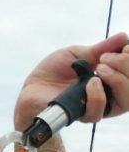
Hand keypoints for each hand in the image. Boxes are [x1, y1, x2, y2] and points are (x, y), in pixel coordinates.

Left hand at [14, 32, 128, 129]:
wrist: (32, 86)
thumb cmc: (54, 71)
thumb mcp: (78, 54)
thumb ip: (101, 49)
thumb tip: (123, 37)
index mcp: (109, 80)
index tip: (124, 48)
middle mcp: (107, 95)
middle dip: (127, 67)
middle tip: (110, 57)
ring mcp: (95, 106)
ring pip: (124, 102)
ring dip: (118, 80)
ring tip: (101, 68)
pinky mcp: (80, 115)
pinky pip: (98, 111)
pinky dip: (98, 94)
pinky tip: (91, 82)